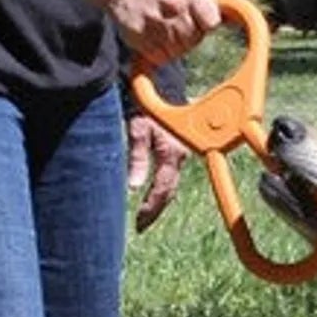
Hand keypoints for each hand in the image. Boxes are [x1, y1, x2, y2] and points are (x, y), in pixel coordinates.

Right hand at [104, 0, 219, 74]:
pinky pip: (160, 58)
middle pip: (195, 39)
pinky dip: (159, 54)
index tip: (199, 21)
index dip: (206, 24)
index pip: (212, 23)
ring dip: (175, 46)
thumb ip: (204, 1)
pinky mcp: (139, 38)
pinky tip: (154, 38)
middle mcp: (173, 5)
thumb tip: (230, 19)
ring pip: (179, 51)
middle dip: (189, 35)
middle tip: (176, 24)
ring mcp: (155, 23)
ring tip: (164, 29)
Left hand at [127, 108, 190, 230]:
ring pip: (171, 185)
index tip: (139, 221)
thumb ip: (137, 157)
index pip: (163, 189)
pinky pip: (170, 177)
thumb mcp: (139, 129)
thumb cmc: (148, 108)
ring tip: (144, 217)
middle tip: (141, 226)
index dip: (152, 207)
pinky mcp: (178, 152)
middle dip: (155, 210)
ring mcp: (182, 155)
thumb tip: (134, 186)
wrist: (164, 90)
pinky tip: (152, 198)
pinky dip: (161, 190)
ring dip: (159, 202)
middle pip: (169, 192)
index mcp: (173, 154)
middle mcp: (181, 157)